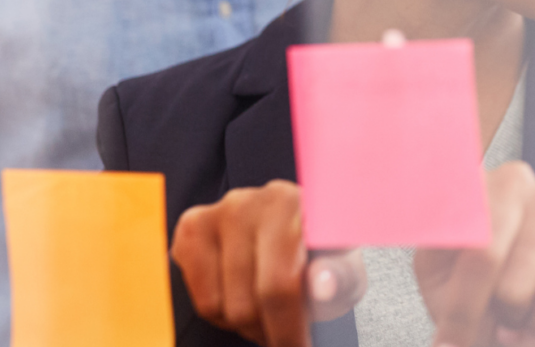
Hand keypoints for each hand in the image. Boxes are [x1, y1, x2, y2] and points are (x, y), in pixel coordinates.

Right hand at [171, 182, 367, 345]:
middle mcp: (249, 201)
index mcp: (292, 204)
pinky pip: (202, 301)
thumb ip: (340, 277)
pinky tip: (241, 294)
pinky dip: (222, 312)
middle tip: (284, 333)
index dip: (288, 330)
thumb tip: (323, 286)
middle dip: (268, 332)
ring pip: (221, 307)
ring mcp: (215, 213)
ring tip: (266, 308)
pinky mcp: (192, 228)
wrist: (290, 232)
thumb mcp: (342, 269)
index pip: (278, 285)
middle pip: (247, 304)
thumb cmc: (318, 254)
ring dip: (245, 324)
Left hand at [415, 162, 534, 346]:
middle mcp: (513, 181)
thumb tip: (427, 250)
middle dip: (470, 312)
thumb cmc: (482, 290)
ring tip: (513, 315)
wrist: (533, 316)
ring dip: (510, 318)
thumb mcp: (441, 276)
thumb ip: (435, 257)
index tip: (441, 330)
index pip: (444, 223)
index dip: (440, 278)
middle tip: (468, 335)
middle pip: (483, 255)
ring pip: (518, 285)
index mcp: (468, 185)